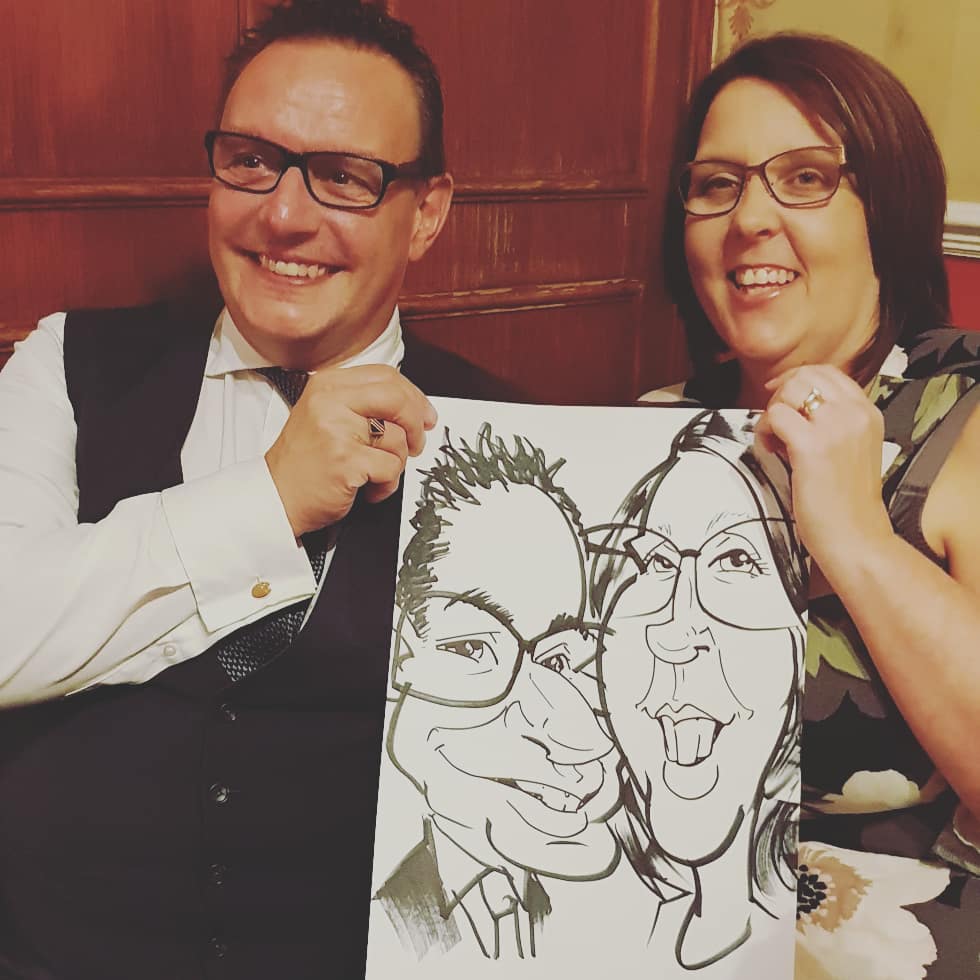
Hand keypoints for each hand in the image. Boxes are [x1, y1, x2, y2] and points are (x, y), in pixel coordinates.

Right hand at [264, 364, 436, 535]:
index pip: (386, 376)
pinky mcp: (346, 460)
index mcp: (328, 384)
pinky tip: (367, 489)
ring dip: (396, 463)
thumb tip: (415, 408)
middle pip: (397, 398)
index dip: (413, 396)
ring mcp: (337, 429)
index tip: (424, 415)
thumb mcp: (327, 417)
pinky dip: (386, 484)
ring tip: (373, 474)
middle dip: (416, 424)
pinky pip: (391, 467)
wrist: (276, 497)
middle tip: (416, 444)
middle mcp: (331, 401)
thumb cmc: (304, 463)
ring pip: (398, 437)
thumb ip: (364, 405)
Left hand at [754, 364, 893, 572]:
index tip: (780, 396)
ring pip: (790, 391)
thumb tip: (797, 407)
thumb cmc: (847, 501)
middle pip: (807, 375)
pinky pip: (775, 417)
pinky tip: (770, 450)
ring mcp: (835, 428)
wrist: (857, 536)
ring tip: (774, 440)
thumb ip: (833, 424)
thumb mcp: (852, 448)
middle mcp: (855, 414)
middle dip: (781, 394)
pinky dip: (763, 431)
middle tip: (774, 421)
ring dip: (772, 411)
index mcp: (867, 412)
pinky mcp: (812, 446)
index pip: (829, 373)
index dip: (797, 379)